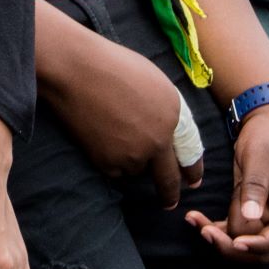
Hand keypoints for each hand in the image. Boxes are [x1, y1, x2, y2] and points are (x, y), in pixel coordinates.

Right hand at [38, 22, 202, 208]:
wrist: (76, 70)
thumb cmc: (112, 65)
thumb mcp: (153, 81)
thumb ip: (164, 108)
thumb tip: (165, 126)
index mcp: (174, 115)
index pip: (190, 152)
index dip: (192, 170)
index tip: (192, 181)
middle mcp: (159, 141)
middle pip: (168, 180)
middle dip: (170, 195)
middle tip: (169, 203)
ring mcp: (133, 155)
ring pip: (136, 170)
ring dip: (131, 163)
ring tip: (113, 138)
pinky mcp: (108, 163)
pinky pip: (114, 170)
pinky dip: (110, 161)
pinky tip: (101, 139)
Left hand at [186, 100, 268, 261]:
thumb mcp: (261, 153)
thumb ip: (256, 185)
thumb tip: (251, 218)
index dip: (260, 245)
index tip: (235, 242)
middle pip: (264, 247)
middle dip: (234, 246)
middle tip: (204, 231)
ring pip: (246, 241)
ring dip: (220, 237)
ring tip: (193, 219)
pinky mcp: (253, 211)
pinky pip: (236, 229)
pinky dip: (217, 228)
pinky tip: (195, 218)